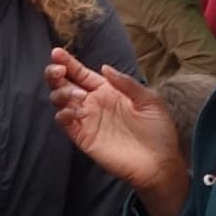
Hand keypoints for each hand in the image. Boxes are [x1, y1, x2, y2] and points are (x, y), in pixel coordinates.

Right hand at [46, 49, 189, 215]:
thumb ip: (127, 83)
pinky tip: (77, 113)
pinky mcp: (83, 137)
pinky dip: (64, 114)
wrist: (159, 163)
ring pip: (60, 101)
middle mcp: (93, 103)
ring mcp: (86, 120)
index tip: (56, 52)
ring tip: (77, 95)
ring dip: (61, 93)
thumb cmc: (158, 131)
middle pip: (64, 84)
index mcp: (107, 90)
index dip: (68, 62)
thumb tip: (104, 68)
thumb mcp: (149, 100)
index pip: (82, 73)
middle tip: (58, 71)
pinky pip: (64, 122)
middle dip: (56, 73)